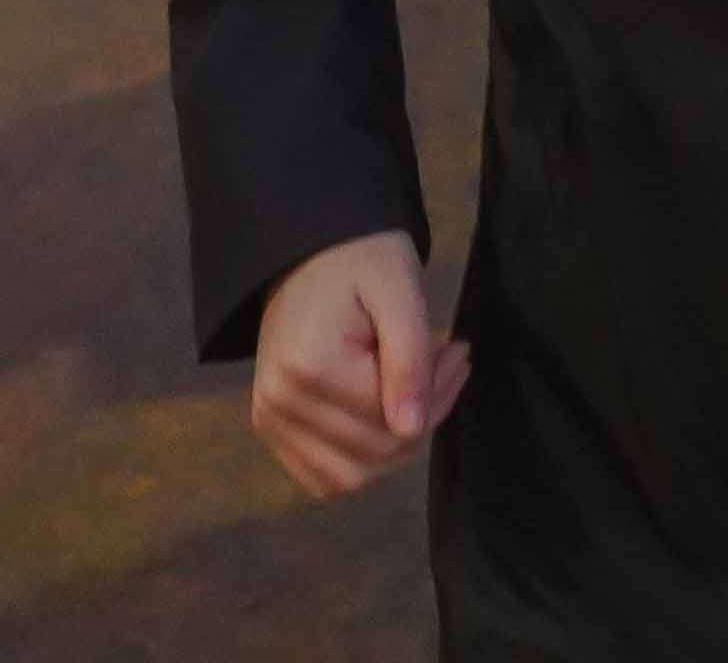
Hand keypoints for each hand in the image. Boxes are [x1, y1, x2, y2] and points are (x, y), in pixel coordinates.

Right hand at [243, 232, 464, 500]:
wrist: (309, 250)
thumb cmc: (361, 259)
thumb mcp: (399, 292)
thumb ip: (408, 360)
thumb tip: (410, 430)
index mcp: (309, 368)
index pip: (389, 421)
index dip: (437, 394)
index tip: (457, 350)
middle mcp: (279, 404)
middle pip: (372, 452)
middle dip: (423, 414)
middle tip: (446, 362)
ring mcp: (270, 420)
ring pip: (350, 475)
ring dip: (395, 442)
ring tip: (416, 386)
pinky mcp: (271, 427)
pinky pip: (323, 476)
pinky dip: (361, 458)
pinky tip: (385, 411)